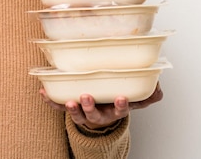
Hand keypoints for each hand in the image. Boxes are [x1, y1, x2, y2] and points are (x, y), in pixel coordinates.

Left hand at [39, 82, 162, 129]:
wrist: (101, 115)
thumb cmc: (115, 101)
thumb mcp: (134, 99)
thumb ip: (148, 94)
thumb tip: (158, 85)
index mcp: (114, 111)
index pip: (120, 109)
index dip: (120, 105)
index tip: (120, 97)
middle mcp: (99, 114)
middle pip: (95, 115)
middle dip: (90, 107)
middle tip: (87, 97)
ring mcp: (83, 113)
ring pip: (77, 115)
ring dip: (72, 109)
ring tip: (69, 100)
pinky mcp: (70, 109)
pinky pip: (58, 106)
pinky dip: (50, 101)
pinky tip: (42, 92)